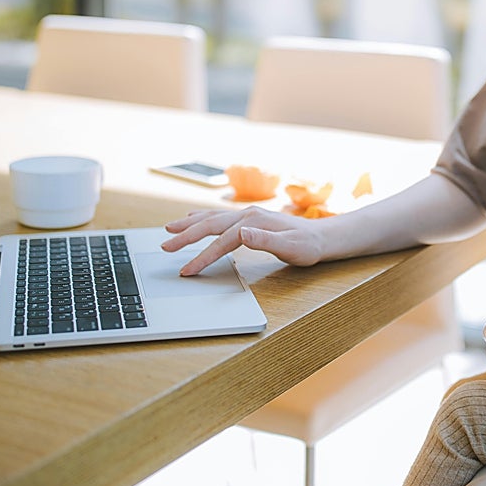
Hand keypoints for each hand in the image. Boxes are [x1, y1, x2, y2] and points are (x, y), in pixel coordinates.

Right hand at [161, 206, 324, 275]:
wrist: (321, 237)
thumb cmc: (307, 246)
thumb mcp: (290, 247)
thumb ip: (265, 240)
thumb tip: (242, 233)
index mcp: (254, 222)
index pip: (222, 241)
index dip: (203, 256)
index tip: (188, 270)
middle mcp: (247, 214)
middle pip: (210, 224)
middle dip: (186, 236)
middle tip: (165, 247)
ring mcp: (246, 215)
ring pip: (211, 218)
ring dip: (189, 224)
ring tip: (169, 230)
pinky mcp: (247, 218)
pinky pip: (218, 217)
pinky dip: (201, 218)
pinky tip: (191, 218)